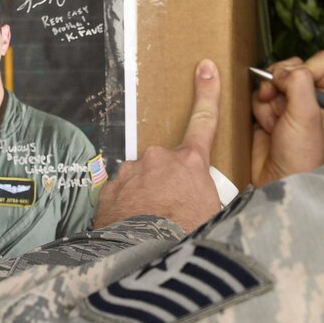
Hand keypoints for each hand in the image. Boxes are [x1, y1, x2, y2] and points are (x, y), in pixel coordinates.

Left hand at [93, 60, 222, 232]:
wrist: (146, 254)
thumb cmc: (186, 237)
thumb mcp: (215, 215)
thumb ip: (211, 197)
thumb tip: (214, 202)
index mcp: (190, 162)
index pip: (204, 121)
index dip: (207, 93)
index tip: (205, 68)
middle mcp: (158, 159)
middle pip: (166, 167)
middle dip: (168, 185)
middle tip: (172, 215)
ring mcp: (130, 173)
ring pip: (140, 181)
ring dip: (144, 198)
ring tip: (151, 228)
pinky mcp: (108, 190)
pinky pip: (120, 196)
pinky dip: (125, 210)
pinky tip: (132, 230)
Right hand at [251, 51, 323, 186]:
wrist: (277, 182)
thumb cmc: (301, 158)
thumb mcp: (307, 114)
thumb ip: (299, 82)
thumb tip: (282, 71)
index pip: (321, 62)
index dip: (305, 69)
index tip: (296, 84)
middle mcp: (311, 99)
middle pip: (293, 67)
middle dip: (281, 82)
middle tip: (279, 100)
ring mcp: (289, 106)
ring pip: (272, 81)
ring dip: (268, 99)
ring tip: (275, 122)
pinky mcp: (269, 114)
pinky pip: (259, 96)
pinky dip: (259, 109)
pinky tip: (267, 127)